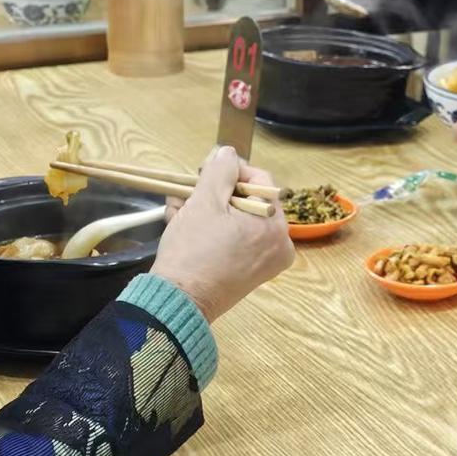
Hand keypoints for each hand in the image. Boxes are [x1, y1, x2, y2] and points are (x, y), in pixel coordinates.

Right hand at [151, 147, 293, 321]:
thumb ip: (221, 170)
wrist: (177, 302)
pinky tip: (184, 226)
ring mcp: (265, 262)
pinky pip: (235, 240)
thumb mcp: (205, 201)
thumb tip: (229, 152)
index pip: (259, 180)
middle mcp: (279, 244)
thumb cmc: (193, 250)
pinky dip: (212, 230)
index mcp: (276, 225)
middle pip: (247, 200)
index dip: (230, 170)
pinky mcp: (249, 274)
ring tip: (177, 211)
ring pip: (236, 219)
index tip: (204, 171)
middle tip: (185, 193)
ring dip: (205, 210)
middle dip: (212, 193)